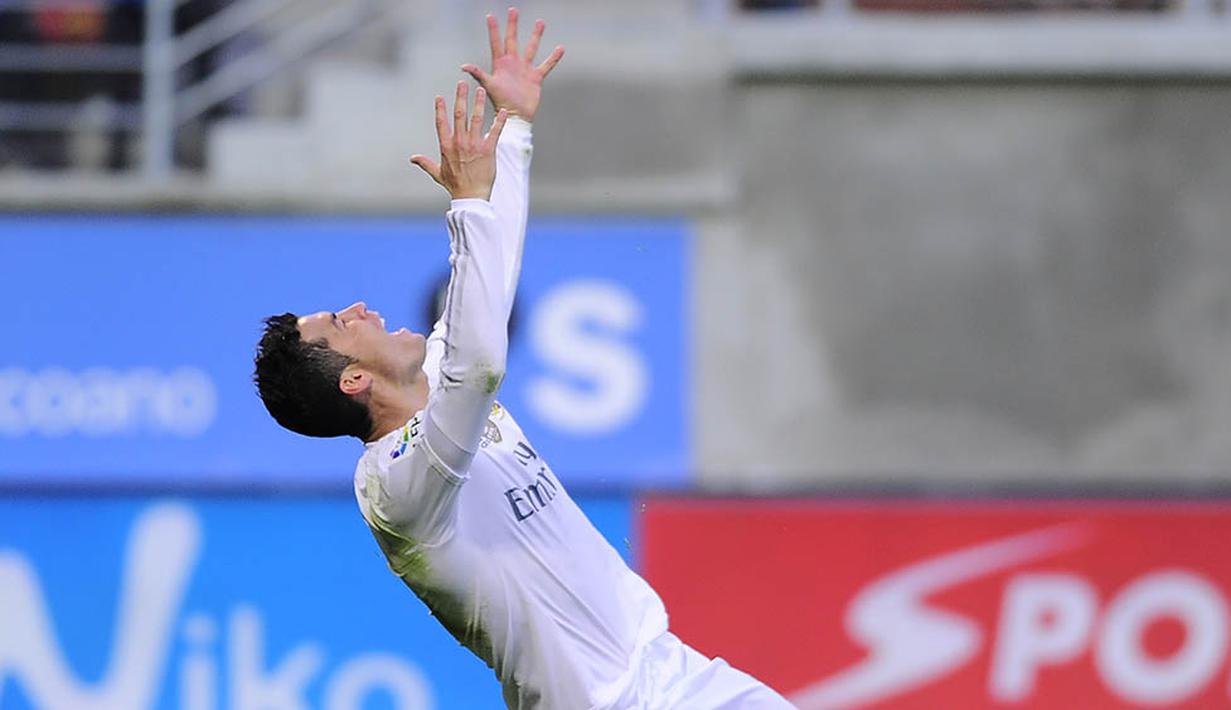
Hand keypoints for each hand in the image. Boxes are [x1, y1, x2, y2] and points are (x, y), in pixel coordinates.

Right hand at [410, 81, 508, 199]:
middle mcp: (459, 142)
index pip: (441, 123)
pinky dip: (499, 121)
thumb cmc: (455, 185)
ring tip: (481, 90)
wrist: (471, 197)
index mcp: (446, 146)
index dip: (440, 109)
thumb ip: (425, 163)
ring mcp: (474, 145)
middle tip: (462, 84)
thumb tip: (412, 158)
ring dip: (479, 103)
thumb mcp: (437, 173)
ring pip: (476, 119)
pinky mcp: (488, 150)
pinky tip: (503, 111)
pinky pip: (495, 132)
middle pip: (459, 115)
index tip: (440, 97)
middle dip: (461, 97)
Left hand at [461, 7, 563, 122]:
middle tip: (513, 10)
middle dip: (513, 25)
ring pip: (531, 48)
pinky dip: (553, 58)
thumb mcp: (489, 86)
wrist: (516, 116)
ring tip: (540, 22)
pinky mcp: (536, 77)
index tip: (490, 16)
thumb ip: (478, 74)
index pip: (496, 42)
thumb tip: (463, 66)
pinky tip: (560, 48)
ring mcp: (525, 69)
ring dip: (536, 35)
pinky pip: (546, 65)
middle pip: (513, 39)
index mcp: (500, 64)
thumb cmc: (501, 102)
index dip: (493, 30)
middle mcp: (513, 63)